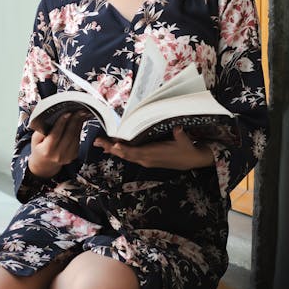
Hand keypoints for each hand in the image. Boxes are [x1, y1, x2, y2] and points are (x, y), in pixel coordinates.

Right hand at [29, 112, 89, 178]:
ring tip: (81, 113)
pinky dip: (79, 129)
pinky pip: (78, 140)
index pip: (55, 135)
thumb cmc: (39, 148)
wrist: (45, 164)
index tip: (67, 113)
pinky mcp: (74, 155)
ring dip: (79, 124)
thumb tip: (49, 118)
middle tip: (78, 110)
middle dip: (74, 121)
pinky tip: (79, 121)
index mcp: (47, 150)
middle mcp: (58, 155)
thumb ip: (41, 130)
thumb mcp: (35, 139)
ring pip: (75, 137)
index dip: (61, 123)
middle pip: (69, 135)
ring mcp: (67, 156)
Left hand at [93, 126, 214, 169]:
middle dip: (110, 148)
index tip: (114, 145)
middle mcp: (146, 159)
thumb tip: (177, 128)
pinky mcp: (146, 159)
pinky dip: (120, 151)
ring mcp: (145, 160)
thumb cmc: (186, 149)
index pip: (135, 152)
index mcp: (153, 155)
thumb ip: (179, 135)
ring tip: (100, 143)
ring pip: (125, 155)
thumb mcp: (183, 141)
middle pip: (125, 154)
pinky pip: (130, 156)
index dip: (124, 149)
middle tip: (97, 142)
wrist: (191, 160)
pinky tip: (112, 148)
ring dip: (112, 150)